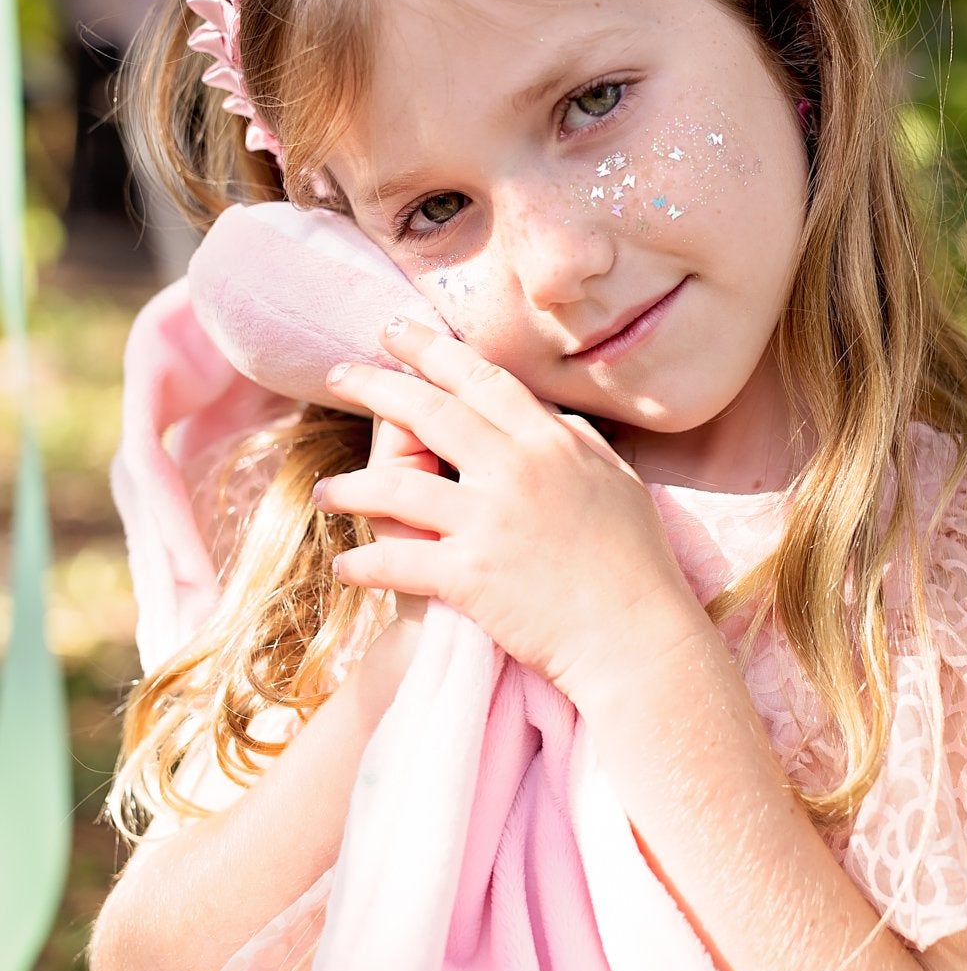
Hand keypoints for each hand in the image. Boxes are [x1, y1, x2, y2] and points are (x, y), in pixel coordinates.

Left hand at [314, 317, 709, 703]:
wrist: (637, 638)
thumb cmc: (637, 566)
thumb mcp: (619, 483)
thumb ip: (580, 443)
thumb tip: (552, 417)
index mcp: (552, 442)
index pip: (482, 380)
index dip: (432, 351)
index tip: (396, 332)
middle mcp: (517, 469)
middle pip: (430, 411)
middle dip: (376, 385)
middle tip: (338, 374)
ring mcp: (489, 521)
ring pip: (395, 487)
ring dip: (349, 488)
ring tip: (325, 492)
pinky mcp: (469, 575)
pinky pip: (395, 563)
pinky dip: (363, 565)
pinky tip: (344, 565)